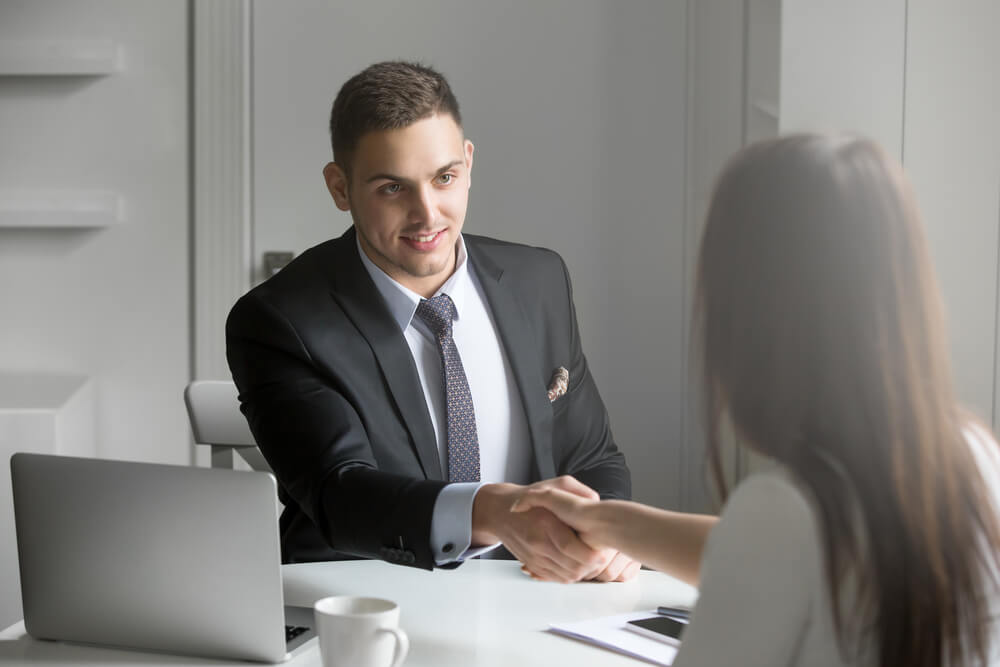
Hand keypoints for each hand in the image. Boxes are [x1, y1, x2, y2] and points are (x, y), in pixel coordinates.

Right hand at [510, 485, 640, 581]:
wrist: (500, 512)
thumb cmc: (528, 497)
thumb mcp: (554, 484)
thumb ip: (577, 491)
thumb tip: (596, 501)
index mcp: (545, 523)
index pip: (570, 547)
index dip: (589, 553)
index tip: (602, 551)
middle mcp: (539, 543)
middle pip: (571, 566)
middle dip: (591, 566)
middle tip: (602, 558)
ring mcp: (535, 557)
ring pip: (566, 575)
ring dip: (583, 573)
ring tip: (592, 562)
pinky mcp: (533, 564)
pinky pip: (556, 577)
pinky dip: (570, 575)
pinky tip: (578, 565)